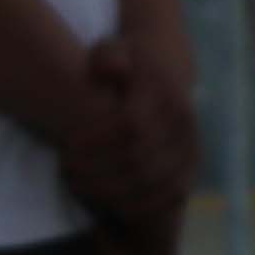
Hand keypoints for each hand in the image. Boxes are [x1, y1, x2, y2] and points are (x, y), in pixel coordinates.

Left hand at [57, 33, 200, 247]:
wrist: (166, 69)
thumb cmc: (126, 61)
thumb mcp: (112, 48)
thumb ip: (106, 56)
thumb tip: (110, 70)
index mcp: (165, 94)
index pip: (130, 126)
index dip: (95, 142)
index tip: (66, 145)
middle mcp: (184, 125)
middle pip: (138, 161)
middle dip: (96, 171)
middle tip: (64, 171)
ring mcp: (191, 150)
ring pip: (152, 185)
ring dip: (110, 192)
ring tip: (77, 186)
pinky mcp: (189, 169)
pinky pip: (165, 199)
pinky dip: (133, 206)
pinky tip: (101, 202)